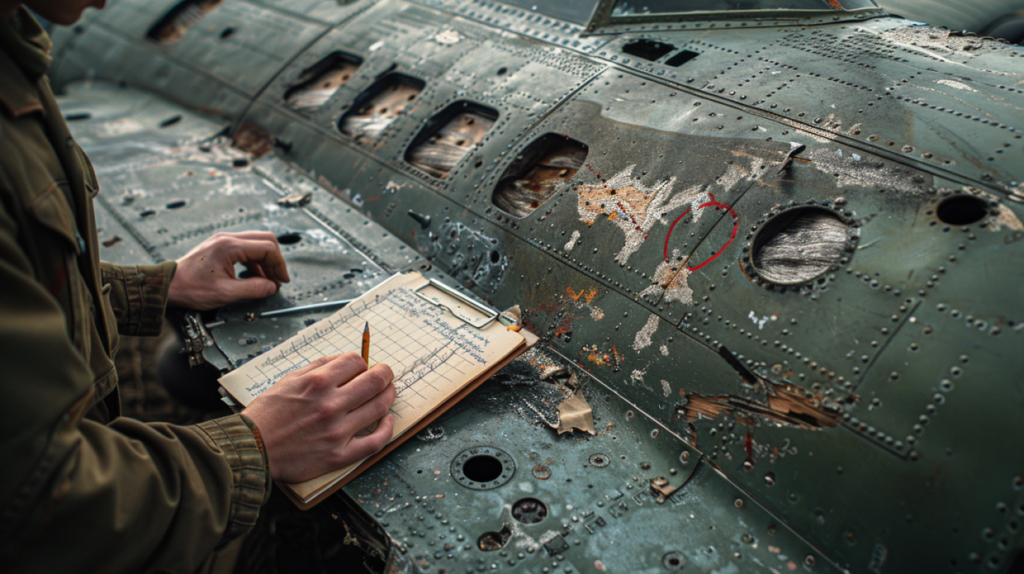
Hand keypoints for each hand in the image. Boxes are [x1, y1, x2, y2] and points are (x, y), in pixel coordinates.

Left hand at [167, 231, 289, 309]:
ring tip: (267, 280)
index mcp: (229, 246)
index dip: (279, 265)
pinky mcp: (220, 246)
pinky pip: (246, 248)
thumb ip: (253, 289)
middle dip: (275, 261)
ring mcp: (223, 240)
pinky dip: (255, 261)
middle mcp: (227, 238)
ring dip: (266, 261)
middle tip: (278, 279)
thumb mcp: (226, 293)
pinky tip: (254, 275)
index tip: (282, 280)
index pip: (267, 248)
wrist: (168, 285)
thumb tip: (271, 287)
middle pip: (265, 240)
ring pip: (256, 243)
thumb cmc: (190, 288)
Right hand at [242, 353, 395, 482]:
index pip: (356, 361)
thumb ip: (318, 367)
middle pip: (375, 381)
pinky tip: (388, 420)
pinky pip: (375, 441)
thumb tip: (345, 360)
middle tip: (385, 374)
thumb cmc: (267, 415)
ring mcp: (337, 431)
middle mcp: (330, 404)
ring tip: (388, 392)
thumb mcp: (288, 379)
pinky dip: (387, 428)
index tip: (361, 368)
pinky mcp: (339, 455)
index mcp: (317, 382)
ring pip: (380, 407)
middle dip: (385, 373)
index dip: (362, 362)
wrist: (251, 449)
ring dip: (389, 395)